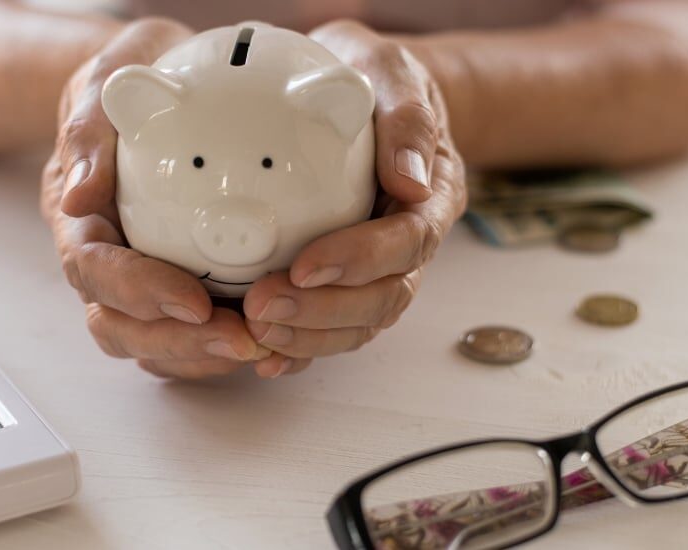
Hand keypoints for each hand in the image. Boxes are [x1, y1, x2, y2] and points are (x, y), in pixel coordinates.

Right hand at [41, 18, 270, 378]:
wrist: (153, 84)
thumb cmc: (131, 80)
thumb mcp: (106, 80)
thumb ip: (88, 130)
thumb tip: (77, 195)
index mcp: (81, 219)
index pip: (93, 270)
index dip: (138, 293)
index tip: (193, 300)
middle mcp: (106, 261)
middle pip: (119, 326)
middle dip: (179, 342)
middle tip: (242, 339)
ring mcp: (138, 281)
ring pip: (154, 343)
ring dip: (206, 356)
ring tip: (266, 347)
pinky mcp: (175, 288)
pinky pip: (192, 336)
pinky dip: (227, 348)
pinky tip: (275, 339)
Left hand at [243, 20, 466, 377]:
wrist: (359, 96)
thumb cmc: (369, 78)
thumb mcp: (389, 71)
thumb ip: (406, 116)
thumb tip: (409, 181)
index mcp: (431, 196)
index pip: (408, 241)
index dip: (360, 260)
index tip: (305, 264)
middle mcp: (412, 242)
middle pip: (385, 297)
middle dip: (326, 310)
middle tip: (264, 306)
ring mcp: (381, 268)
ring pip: (361, 322)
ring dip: (310, 335)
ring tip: (257, 329)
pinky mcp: (347, 282)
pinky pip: (333, 327)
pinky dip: (303, 345)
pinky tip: (265, 357)